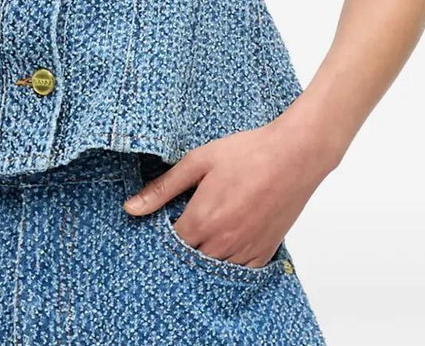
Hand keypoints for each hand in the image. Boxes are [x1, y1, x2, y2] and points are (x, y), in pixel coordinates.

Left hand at [122, 117, 333, 266]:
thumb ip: (163, 188)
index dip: (162, 233)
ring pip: (213, 269)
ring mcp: (245, 250)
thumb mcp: (198, 161)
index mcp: (202, 220)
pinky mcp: (264, 252)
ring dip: (204, 254)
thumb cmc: (247, 152)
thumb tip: (131, 208)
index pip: (169, 245)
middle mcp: (222, 242)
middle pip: (189, 260)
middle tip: (185, 222)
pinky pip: (239, 272)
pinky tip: (227, 239)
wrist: (294, 154)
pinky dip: (229, 261)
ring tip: (206, 228)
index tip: (164, 219)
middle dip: (182, 245)